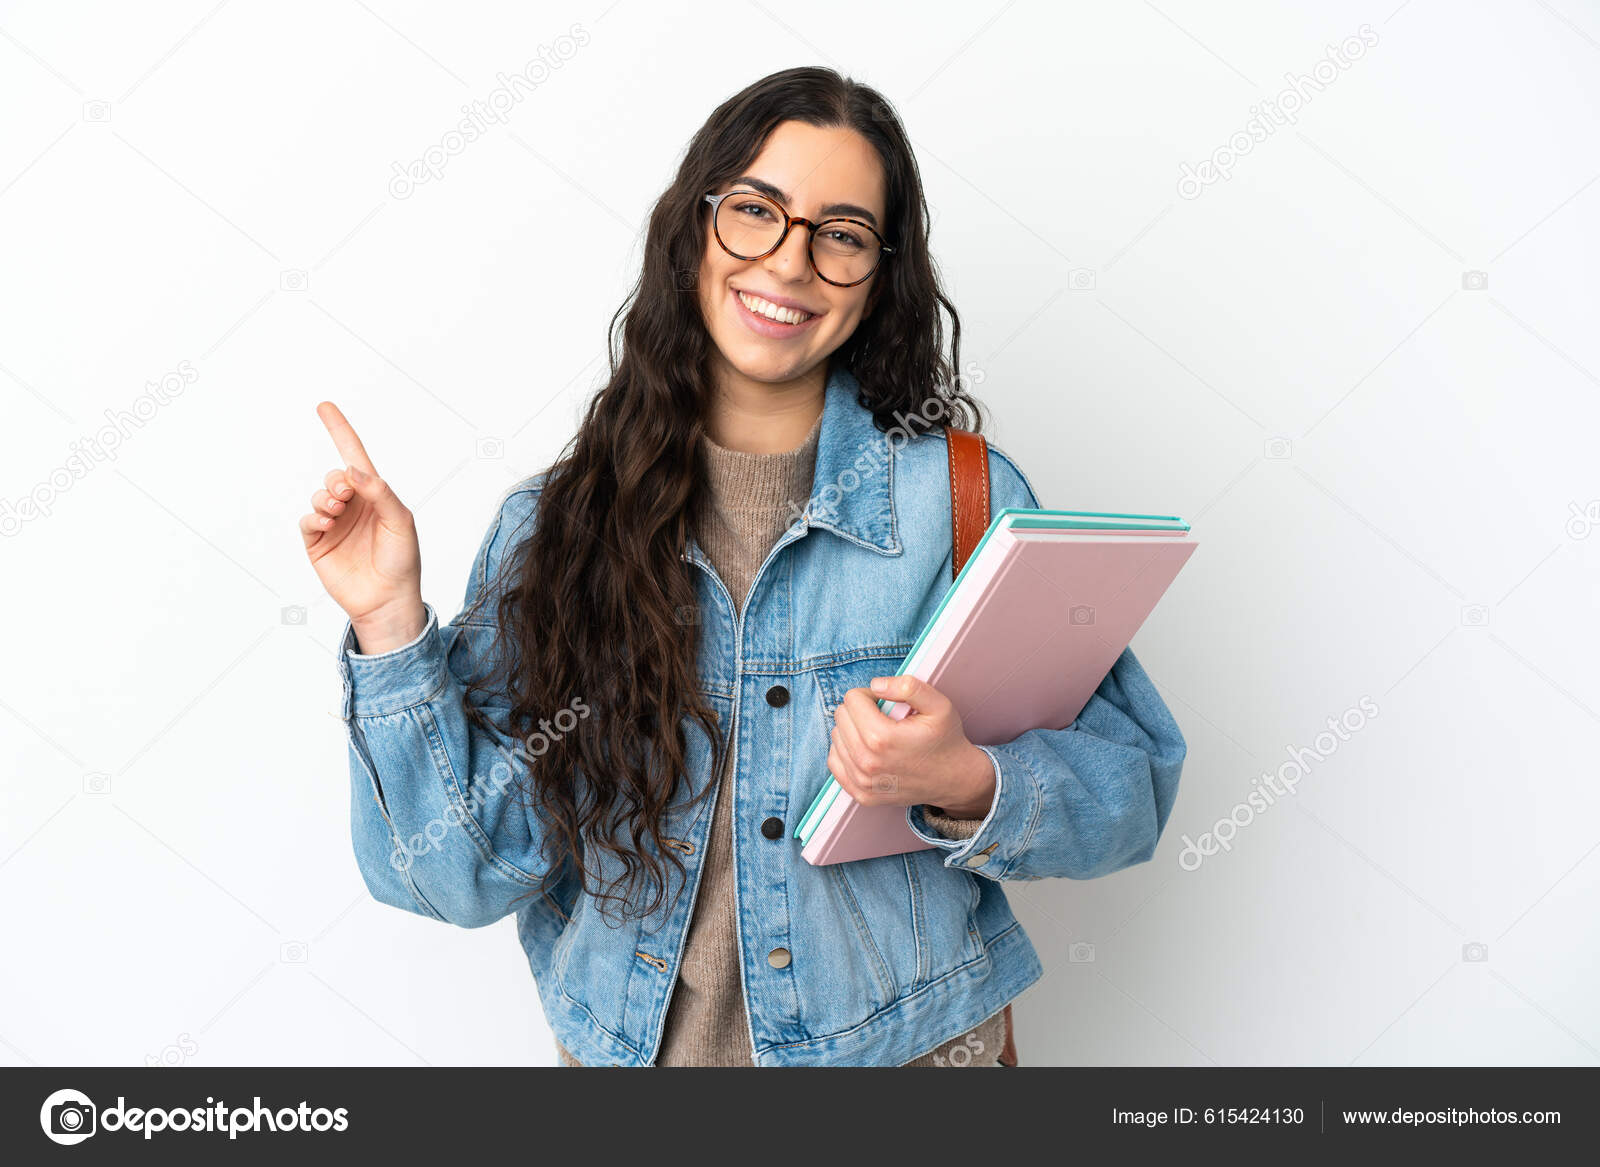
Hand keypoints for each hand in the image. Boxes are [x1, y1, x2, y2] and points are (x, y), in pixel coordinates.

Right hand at [299, 402, 424, 653]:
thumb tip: (354, 470)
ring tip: (337, 512)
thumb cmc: (402, 561)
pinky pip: (308, 521)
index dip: (340, 431)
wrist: (388, 601)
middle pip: (334, 477)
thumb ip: (380, 493)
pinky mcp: (318, 543)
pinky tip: (327, 524)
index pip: (354, 457)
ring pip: (319, 496)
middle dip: (337, 481)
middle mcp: (353, 507)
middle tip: (345, 494)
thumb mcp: (400, 523)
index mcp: (375, 497)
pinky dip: (315, 517)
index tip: (324, 406)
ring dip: (326, 499)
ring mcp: (335, 524)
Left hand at [827, 674, 995, 817]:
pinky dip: (846, 751)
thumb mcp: (938, 705)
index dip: (870, 695)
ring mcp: (862, 782)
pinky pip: (835, 762)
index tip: (886, 704)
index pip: (851, 699)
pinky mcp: (861, 794)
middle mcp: (867, 762)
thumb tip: (876, 685)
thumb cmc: (945, 740)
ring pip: (836, 738)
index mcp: (882, 738)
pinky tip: (866, 749)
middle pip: (841, 717)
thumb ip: (908, 687)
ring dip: (853, 730)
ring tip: (878, 735)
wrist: (954, 779)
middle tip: (884, 718)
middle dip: (860, 711)